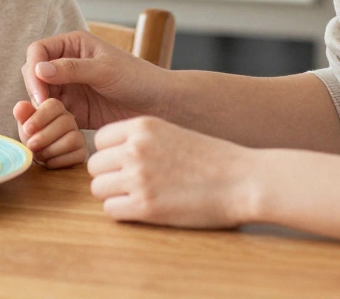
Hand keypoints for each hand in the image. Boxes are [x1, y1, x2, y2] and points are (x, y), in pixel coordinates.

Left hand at [13, 99, 86, 167]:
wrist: (40, 160)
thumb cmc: (33, 139)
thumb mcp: (25, 127)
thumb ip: (23, 115)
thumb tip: (20, 106)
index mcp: (55, 109)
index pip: (54, 105)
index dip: (40, 117)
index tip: (27, 129)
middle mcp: (70, 120)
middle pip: (65, 122)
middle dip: (44, 136)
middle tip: (31, 146)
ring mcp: (78, 136)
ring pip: (72, 139)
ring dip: (51, 150)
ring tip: (39, 155)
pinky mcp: (81, 153)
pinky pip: (76, 155)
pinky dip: (58, 161)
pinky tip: (48, 163)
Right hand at [21, 30, 168, 129]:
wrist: (159, 104)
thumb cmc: (137, 78)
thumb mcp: (104, 70)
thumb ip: (71, 69)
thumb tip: (38, 69)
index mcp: (73, 44)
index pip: (38, 51)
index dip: (34, 70)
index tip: (41, 94)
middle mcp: (67, 63)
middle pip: (34, 74)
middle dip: (34, 91)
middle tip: (43, 111)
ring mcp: (69, 87)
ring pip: (40, 96)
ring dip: (39, 109)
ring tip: (46, 123)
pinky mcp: (73, 108)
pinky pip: (52, 113)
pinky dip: (49, 121)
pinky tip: (55, 130)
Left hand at [88, 116, 259, 227]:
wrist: (244, 181)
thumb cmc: (212, 159)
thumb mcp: (173, 133)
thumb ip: (143, 139)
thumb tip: (113, 154)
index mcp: (142, 126)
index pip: (100, 140)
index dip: (110, 155)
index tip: (126, 164)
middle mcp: (135, 148)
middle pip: (95, 166)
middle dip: (109, 176)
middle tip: (132, 185)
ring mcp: (138, 177)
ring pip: (98, 189)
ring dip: (114, 196)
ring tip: (138, 198)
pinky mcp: (145, 206)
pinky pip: (110, 211)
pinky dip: (122, 213)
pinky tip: (144, 210)